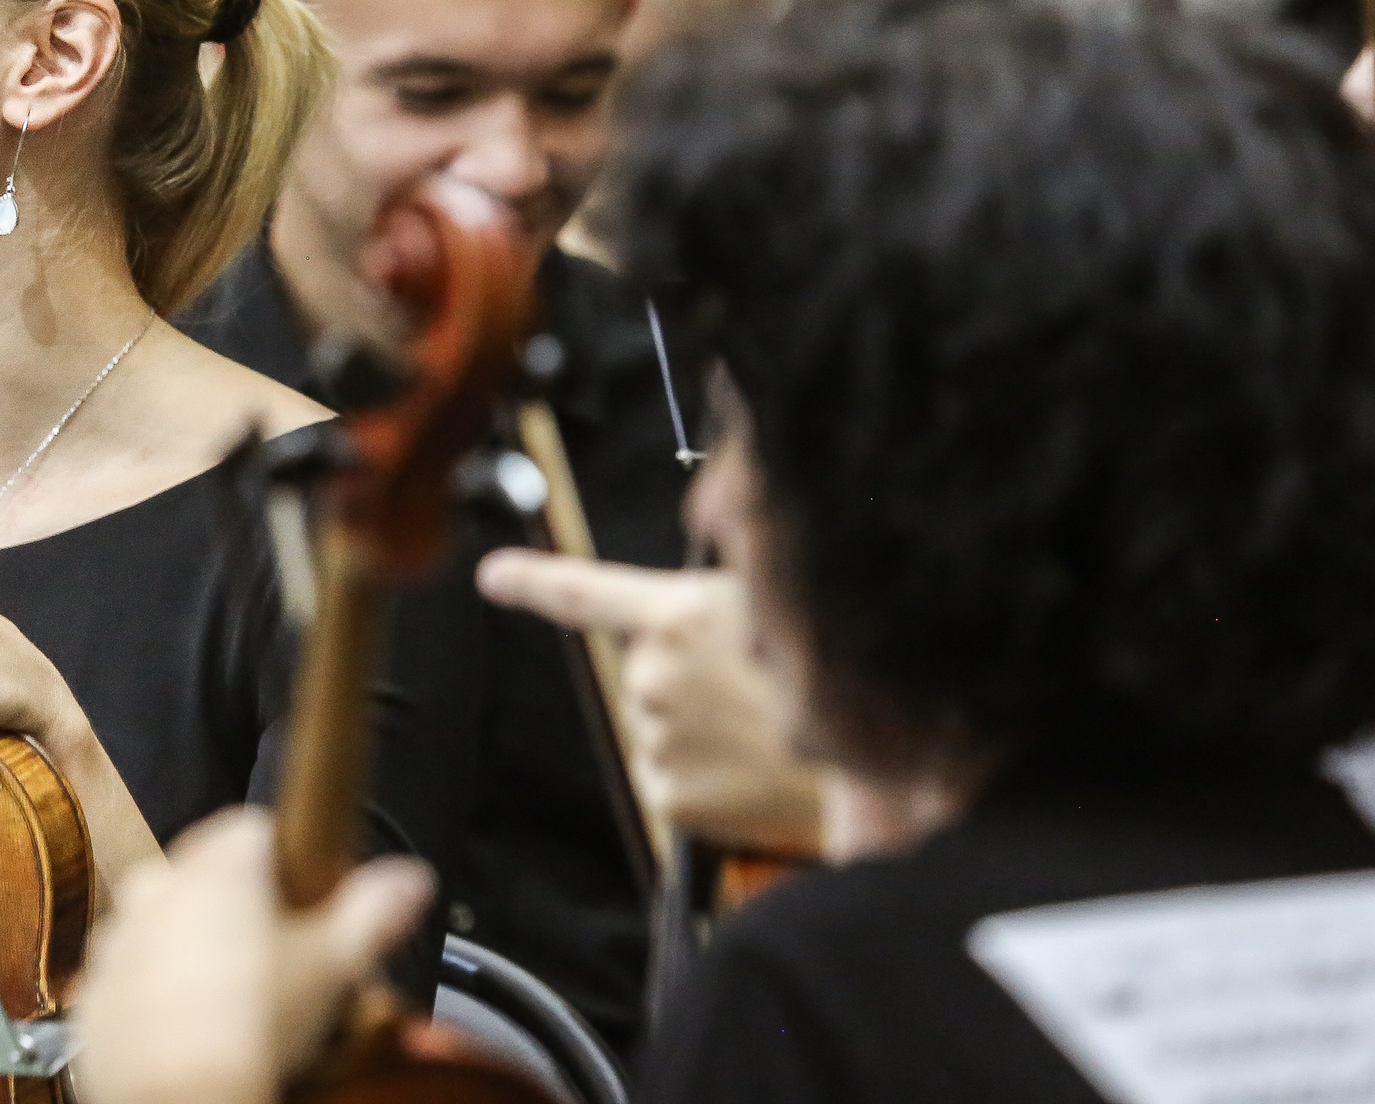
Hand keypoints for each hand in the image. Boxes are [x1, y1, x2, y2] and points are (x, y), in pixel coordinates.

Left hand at [74, 810, 433, 1103]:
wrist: (179, 1102)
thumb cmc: (253, 1028)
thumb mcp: (334, 966)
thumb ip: (374, 911)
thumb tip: (412, 879)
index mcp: (217, 865)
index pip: (256, 827)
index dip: (289, 861)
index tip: (308, 899)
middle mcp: (158, 887)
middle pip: (209, 874)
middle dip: (242, 904)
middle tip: (280, 959)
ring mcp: (118, 939)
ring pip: (166, 923)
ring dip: (195, 945)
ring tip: (236, 1000)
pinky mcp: (94, 992)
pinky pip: (133, 975)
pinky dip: (158, 991)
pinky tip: (194, 1028)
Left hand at [477, 549, 822, 855]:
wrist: (881, 771)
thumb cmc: (842, 678)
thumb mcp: (779, 604)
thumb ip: (715, 596)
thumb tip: (680, 595)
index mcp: (677, 615)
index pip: (581, 591)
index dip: (532, 581)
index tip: (493, 577)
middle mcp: (653, 675)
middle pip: (644, 674)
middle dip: (686, 680)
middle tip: (755, 689)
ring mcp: (658, 740)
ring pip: (661, 729)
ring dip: (701, 730)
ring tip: (766, 730)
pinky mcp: (671, 798)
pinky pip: (673, 780)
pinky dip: (706, 777)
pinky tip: (753, 770)